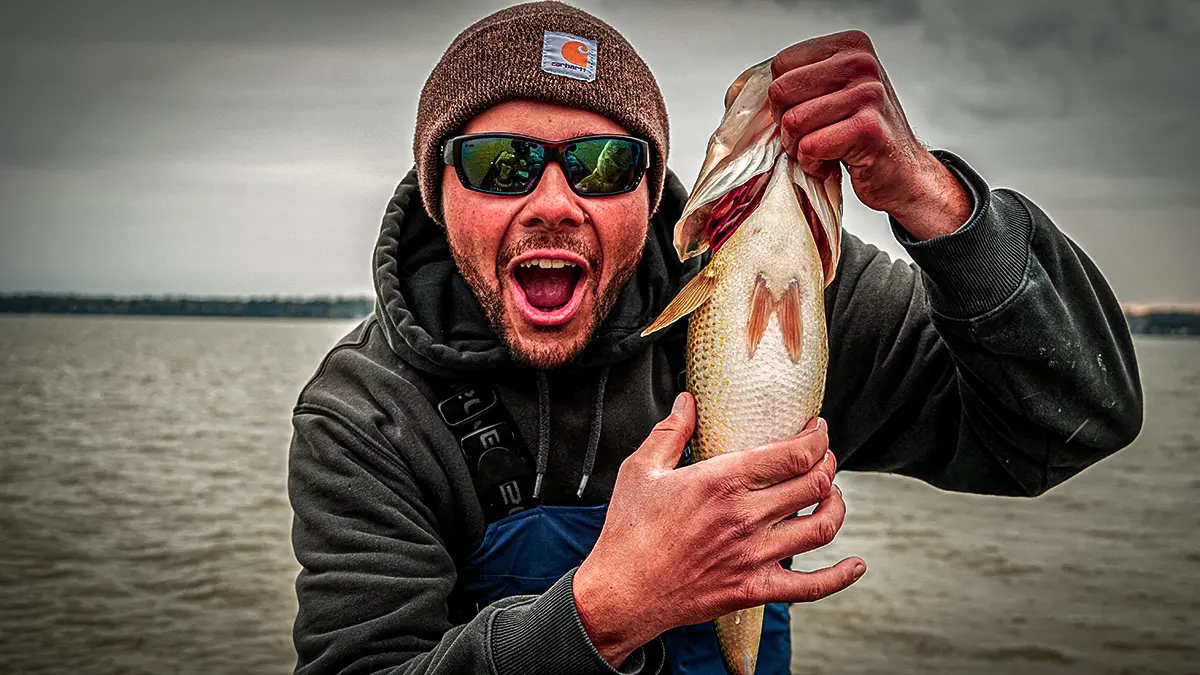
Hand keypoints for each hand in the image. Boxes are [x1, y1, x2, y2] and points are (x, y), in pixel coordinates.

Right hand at [573, 393, 864, 665]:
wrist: (622, 592)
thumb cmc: (628, 529)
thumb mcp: (641, 470)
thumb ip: (670, 432)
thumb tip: (688, 401)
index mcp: (722, 481)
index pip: (794, 454)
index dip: (817, 438)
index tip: (818, 429)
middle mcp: (745, 517)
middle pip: (814, 485)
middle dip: (828, 465)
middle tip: (823, 459)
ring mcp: (754, 556)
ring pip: (821, 528)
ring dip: (836, 507)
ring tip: (831, 495)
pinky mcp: (754, 590)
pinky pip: (811, 587)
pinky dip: (840, 576)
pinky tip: (856, 564)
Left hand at [766, 30, 970, 239]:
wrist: (903, 173)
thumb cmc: (861, 135)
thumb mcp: (832, 94)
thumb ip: (796, 83)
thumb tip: (736, 93)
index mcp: (849, 46)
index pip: (780, 64)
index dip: (783, 99)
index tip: (809, 112)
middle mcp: (861, 63)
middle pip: (780, 92)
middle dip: (786, 124)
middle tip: (813, 135)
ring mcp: (867, 94)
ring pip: (792, 123)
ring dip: (799, 147)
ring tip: (825, 149)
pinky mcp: (867, 129)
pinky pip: (810, 147)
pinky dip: (813, 164)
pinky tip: (833, 162)